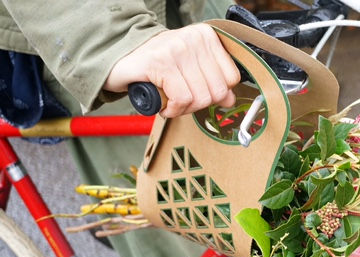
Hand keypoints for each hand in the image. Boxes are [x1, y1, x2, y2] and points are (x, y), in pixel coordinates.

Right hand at [104, 23, 240, 116]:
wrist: (121, 58)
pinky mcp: (161, 63)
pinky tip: (165, 105)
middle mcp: (194, 39)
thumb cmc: (157, 65)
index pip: (232, 77)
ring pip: (200, 97)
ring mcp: (177, 49)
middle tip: (182, 101)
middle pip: (218, 91)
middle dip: (200, 104)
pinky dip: (173, 110)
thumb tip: (230, 100)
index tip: (199, 93)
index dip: (217, 94)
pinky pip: (182, 99)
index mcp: (206, 37)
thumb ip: (214, 81)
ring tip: (171, 102)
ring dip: (184, 109)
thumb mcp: (191, 69)